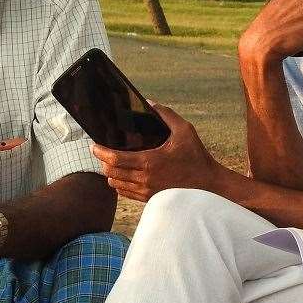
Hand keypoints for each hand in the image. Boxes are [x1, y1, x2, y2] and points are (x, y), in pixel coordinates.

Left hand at [91, 105, 223, 202]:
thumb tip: (150, 103)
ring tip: (110, 163)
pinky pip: (125, 193)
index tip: (94, 145)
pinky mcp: (150, 199)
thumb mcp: (185, 131)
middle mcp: (144, 178)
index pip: (115, 159)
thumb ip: (167, 115)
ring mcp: (146, 191)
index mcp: (149, 162)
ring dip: (110, 173)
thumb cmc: (197, 157)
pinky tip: (121, 176)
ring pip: (116, 184)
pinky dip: (119, 184)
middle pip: (111, 172)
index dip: (100, 152)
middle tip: (101, 152)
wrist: (208, 185)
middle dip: (102, 161)